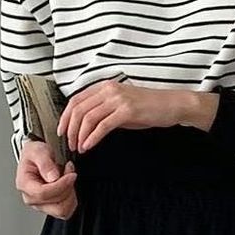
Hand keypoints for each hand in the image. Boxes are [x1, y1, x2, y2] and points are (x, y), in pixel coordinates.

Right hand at [15, 138, 77, 218]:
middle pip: (56, 206)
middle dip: (68, 190)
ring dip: (71, 194)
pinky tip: (68, 186)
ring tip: (68, 178)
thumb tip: (53, 177)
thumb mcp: (38, 151)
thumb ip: (45, 163)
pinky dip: (71, 199)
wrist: (36, 157)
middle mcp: (32, 198)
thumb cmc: (34, 154)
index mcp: (25, 185)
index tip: (71, 175)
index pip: (44, 193)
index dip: (61, 185)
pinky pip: (66, 210)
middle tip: (70, 173)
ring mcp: (41, 205)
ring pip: (63, 210)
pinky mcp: (50, 207)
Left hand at [59, 80, 220, 153]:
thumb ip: (105, 110)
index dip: (66, 116)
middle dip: (70, 128)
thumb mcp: (122, 105)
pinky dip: (92, 138)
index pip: (76, 99)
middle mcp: (109, 90)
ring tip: (79, 147)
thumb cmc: (149, 107)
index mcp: (105, 87)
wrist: (172, 105)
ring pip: (88, 118)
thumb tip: (88, 123)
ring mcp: (118, 100)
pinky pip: (102, 126)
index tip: (62, 131)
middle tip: (69, 143)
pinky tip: (89, 146)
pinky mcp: (126, 111)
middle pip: (79, 109)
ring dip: (80, 135)